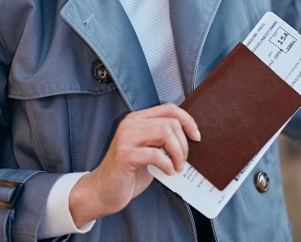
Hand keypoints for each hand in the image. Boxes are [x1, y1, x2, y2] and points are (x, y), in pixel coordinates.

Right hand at [68, 103, 199, 226]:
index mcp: (137, 119)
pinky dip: (167, 164)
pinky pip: (155, 154)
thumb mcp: (149, 150)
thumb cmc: (130, 173)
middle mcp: (131, 124)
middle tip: (183, 161)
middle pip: (170, 122)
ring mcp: (126, 138)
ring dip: (177, 153)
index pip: (169, 108)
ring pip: (165, 133)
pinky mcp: (125, 155)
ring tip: (177, 167)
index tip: (196, 137)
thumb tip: (191, 139)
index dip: (188, 120)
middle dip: (183, 143)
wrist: (103, 191)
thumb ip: (163, 140)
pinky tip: (167, 172)